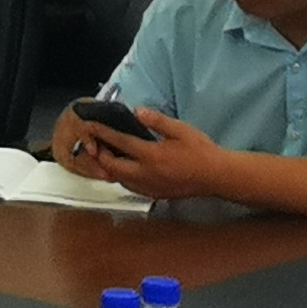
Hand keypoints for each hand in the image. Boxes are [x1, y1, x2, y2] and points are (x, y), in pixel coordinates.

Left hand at [57, 105, 210, 198]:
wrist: (215, 176)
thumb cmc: (200, 150)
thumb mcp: (180, 129)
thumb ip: (157, 121)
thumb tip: (137, 111)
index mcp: (151, 155)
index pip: (120, 142)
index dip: (103, 133)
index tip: (91, 126)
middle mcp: (146, 174)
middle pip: (113, 167)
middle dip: (100, 156)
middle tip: (95, 145)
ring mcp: (149, 187)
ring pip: (120, 180)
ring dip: (110, 169)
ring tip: (106, 157)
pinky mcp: (155, 195)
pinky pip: (131, 188)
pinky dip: (122, 179)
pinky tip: (125, 171)